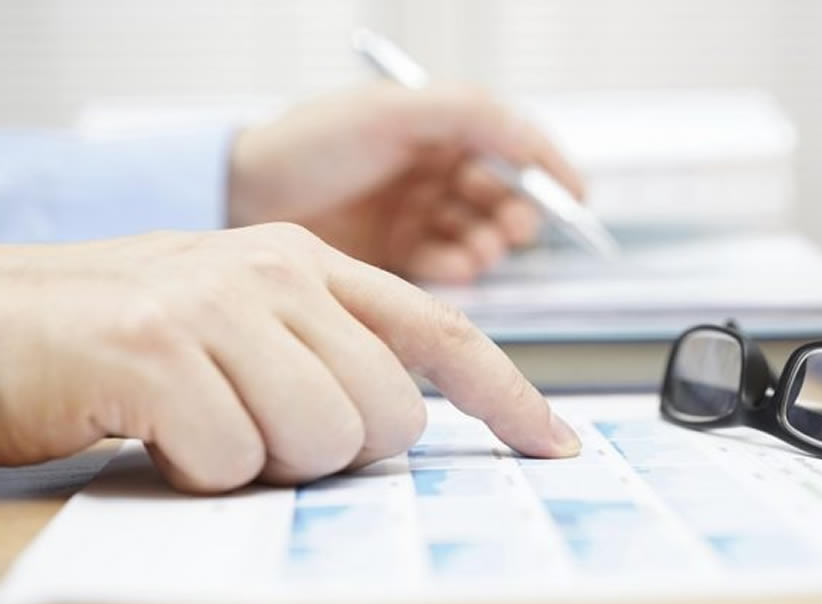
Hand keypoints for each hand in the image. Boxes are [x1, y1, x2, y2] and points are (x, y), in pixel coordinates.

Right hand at [0, 224, 579, 491]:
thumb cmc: (131, 339)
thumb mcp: (247, 326)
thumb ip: (330, 356)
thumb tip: (403, 425)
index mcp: (310, 265)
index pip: (443, 335)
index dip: (509, 396)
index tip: (553, 443)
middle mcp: (276, 273)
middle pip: (389, 416)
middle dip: (334, 449)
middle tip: (260, 424)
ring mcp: (217, 306)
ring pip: (322, 442)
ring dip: (263, 460)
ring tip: (203, 421)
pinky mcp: (158, 351)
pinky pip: (233, 461)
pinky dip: (197, 471)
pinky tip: (156, 427)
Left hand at [227, 85, 583, 283]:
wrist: (241, 197)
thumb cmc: (306, 142)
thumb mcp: (389, 112)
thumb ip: (467, 115)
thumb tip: (532, 139)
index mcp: (438, 126)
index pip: (511, 143)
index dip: (548, 168)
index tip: (575, 197)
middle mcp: (434, 169)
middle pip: (502, 194)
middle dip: (515, 213)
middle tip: (513, 230)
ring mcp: (418, 213)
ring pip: (479, 232)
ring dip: (487, 243)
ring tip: (475, 250)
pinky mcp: (400, 253)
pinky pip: (447, 264)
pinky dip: (456, 267)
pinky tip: (449, 266)